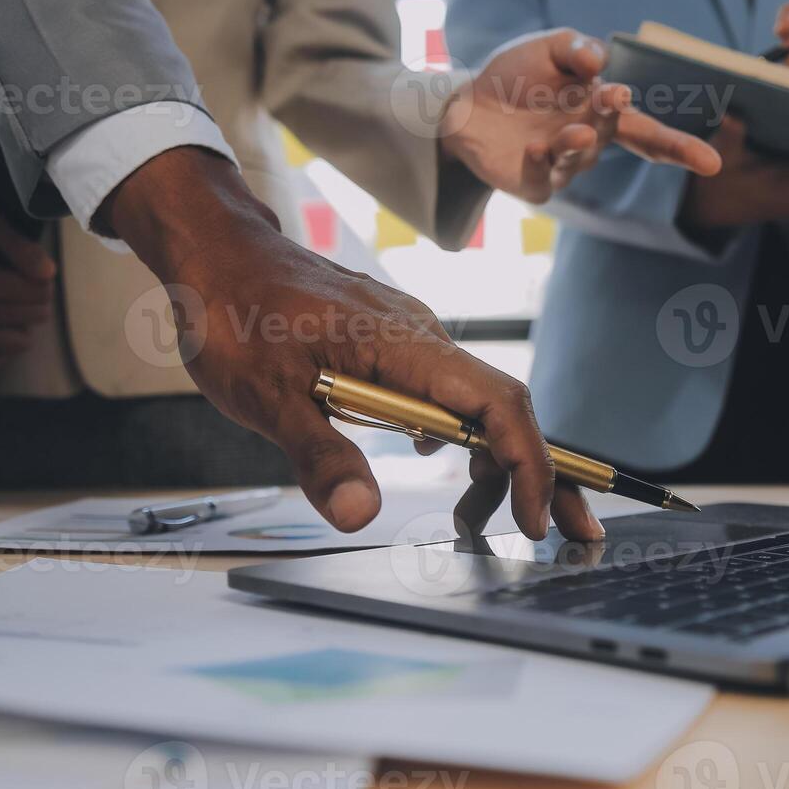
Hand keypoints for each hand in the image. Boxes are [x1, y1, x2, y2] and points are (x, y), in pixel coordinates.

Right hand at [0, 194, 56, 371]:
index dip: (42, 275)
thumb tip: (49, 273)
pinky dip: (5, 345)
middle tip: (16, 275)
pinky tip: (1, 320)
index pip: (40, 293)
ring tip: (8, 297)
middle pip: (35, 316)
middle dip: (36, 296)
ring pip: (21, 342)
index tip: (25, 262)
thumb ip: (20, 246)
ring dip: (23, 321)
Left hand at [98, 147, 603, 541]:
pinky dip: (462, 437)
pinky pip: (446, 393)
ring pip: (476, 403)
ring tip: (491, 522)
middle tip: (574, 534)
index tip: (534, 521)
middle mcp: (421, 338)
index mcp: (404, 346)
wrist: (215, 253)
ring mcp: (409, 340)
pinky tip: (445, 466)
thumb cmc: (234, 313)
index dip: (527, 464)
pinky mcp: (392, 346)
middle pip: (504, 407)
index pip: (494, 404)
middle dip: (545, 472)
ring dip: (498, 462)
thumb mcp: (266, 396)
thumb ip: (319, 455)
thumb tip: (360, 516)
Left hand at [440, 29, 721, 202]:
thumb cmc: (516, 76)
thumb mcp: (549, 48)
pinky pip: (544, 178)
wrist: (465, 102)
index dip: (679, 148)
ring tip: (575, 131)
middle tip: (612, 98)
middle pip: (617, 136)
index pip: (649, 132)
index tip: (711, 164)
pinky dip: (543, 163)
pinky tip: (536, 148)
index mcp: (603, 112)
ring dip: (578, 142)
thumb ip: (576, 47)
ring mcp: (562, 166)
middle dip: (614, 118)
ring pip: (580, 156)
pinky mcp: (533, 183)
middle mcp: (589, 141)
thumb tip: (597, 61)